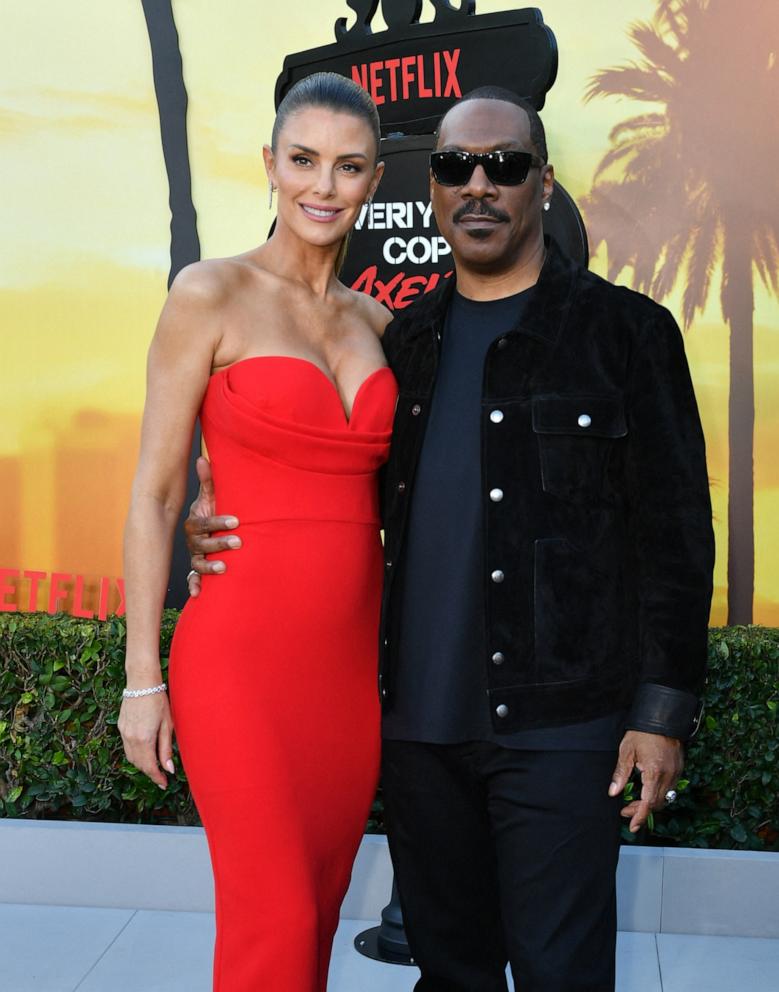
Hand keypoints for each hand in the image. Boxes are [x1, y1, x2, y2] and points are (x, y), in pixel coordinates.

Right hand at [118, 691, 174, 789]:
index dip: (157, 778)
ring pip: (131, 757)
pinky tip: (144, 751)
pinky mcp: (120, 727)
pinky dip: (135, 754)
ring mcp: (123, 733)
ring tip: (154, 765)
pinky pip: (126, 747)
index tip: (164, 784)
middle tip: (162, 776)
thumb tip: (169, 769)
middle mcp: (131, 738)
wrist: (142, 683)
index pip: (149, 766)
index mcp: (144, 739)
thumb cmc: (159, 701)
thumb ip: (166, 748)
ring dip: (142, 764)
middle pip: (139, 764)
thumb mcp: (167, 725)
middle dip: (150, 772)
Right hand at [183, 455, 240, 596]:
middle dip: (219, 544)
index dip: (218, 522)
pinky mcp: (198, 569)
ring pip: (198, 562)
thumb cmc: (214, 510)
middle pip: (201, 544)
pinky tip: (199, 594)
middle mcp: (192, 540)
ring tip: (225, 568)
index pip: (203, 523)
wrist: (212, 528)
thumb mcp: (211, 496)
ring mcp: (195, 555)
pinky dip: (195, 586)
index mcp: (194, 522)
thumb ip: (209, 480)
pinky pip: (193, 579)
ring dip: (209, 567)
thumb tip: (203, 458)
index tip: (236, 521)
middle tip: (238, 543)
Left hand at [609, 730, 682, 832]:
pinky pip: (670, 789)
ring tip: (634, 803)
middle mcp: (668, 775)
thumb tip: (613, 792)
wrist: (662, 718)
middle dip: (641, 810)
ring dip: (650, 803)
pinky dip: (658, 794)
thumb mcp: (626, 751)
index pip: (648, 802)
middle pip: (657, 803)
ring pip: (665, 798)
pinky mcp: (679, 769)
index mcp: (654, 772)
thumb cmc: (642, 733)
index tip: (632, 826)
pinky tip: (647, 791)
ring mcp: (676, 773)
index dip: (639, 816)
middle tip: (625, 811)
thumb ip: (620, 774)